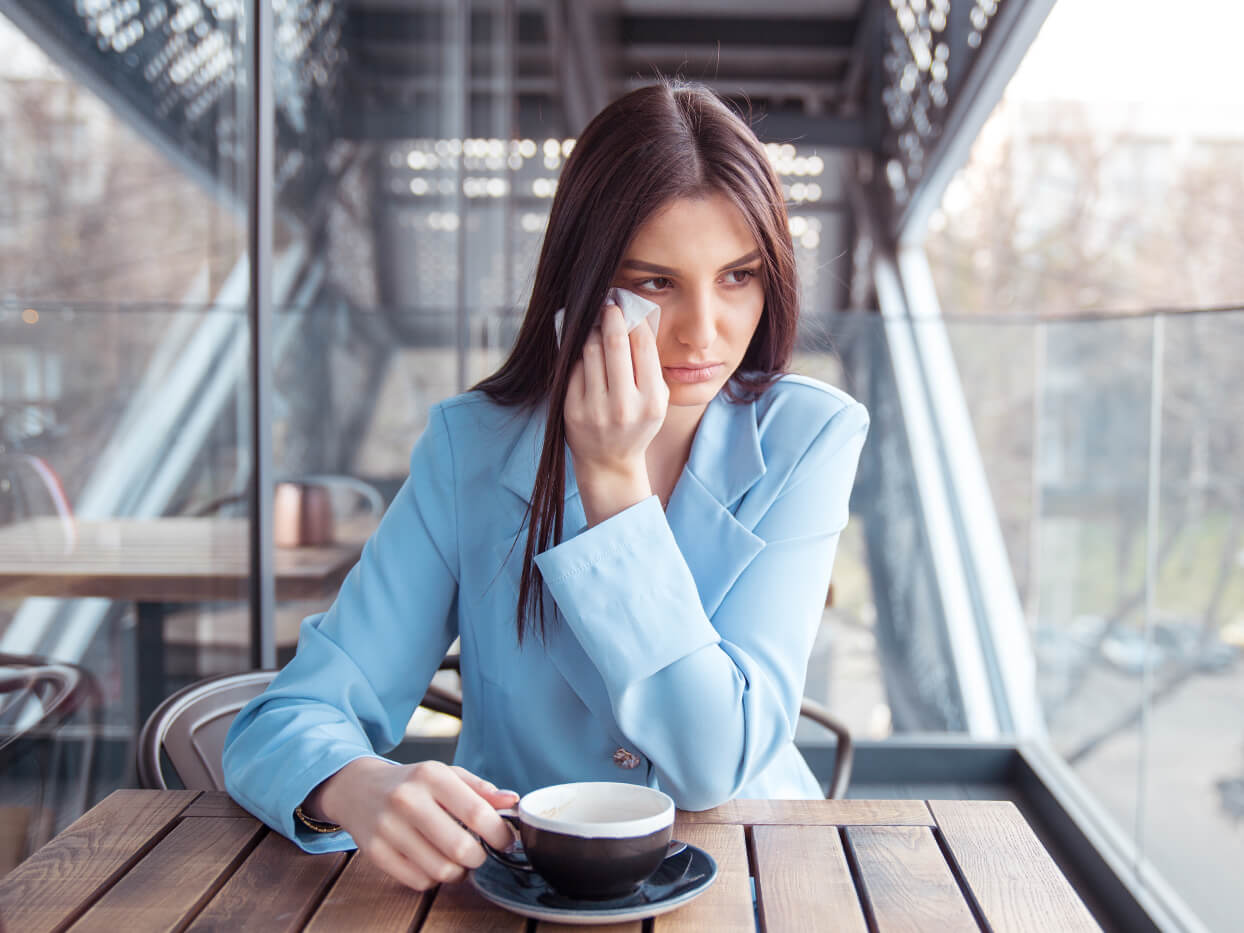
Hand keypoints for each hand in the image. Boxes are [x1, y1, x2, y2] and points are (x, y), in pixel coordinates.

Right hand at [308, 758, 518, 890]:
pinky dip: (434, 878)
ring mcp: (388, 828)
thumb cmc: (412, 783)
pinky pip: (419, 882)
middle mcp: (407, 799)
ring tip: (457, 859)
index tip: (507, 840)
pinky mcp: (375, 852)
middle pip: (461, 848)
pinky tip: (433, 862)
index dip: (499, 834)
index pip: (477, 813)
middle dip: (479, 857)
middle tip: (479, 852)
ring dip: (458, 872)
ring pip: (442, 871)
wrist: (358, 788)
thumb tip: (513, 801)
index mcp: (431, 775)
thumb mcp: (446, 774)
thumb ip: (481, 789)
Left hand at [565, 303, 668, 524]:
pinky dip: (579, 354)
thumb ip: (650, 366)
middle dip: (610, 317)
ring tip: (595, 324)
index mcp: (651, 401)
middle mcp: (624, 406)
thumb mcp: (656, 400)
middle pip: (615, 344)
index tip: (626, 306)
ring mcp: (595, 409)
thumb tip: (636, 320)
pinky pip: (575, 368)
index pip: (643, 346)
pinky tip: (584, 349)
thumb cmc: (637, 424)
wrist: (610, 462)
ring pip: (590, 351)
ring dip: (592, 331)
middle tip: (607, 305)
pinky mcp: (572, 410)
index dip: (634, 319)